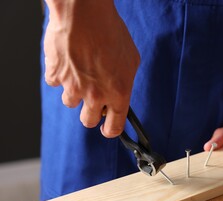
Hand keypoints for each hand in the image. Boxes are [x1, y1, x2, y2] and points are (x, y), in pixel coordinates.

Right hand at [44, 0, 139, 137]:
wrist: (85, 13)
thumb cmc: (111, 32)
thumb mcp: (131, 59)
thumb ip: (125, 81)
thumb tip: (121, 93)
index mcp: (118, 93)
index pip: (114, 126)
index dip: (111, 130)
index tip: (108, 128)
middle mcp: (95, 95)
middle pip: (88, 121)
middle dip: (91, 113)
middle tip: (93, 99)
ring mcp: (73, 87)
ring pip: (70, 103)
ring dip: (75, 92)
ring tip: (81, 71)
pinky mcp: (55, 75)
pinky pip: (55, 83)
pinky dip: (60, 75)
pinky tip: (68, 60)